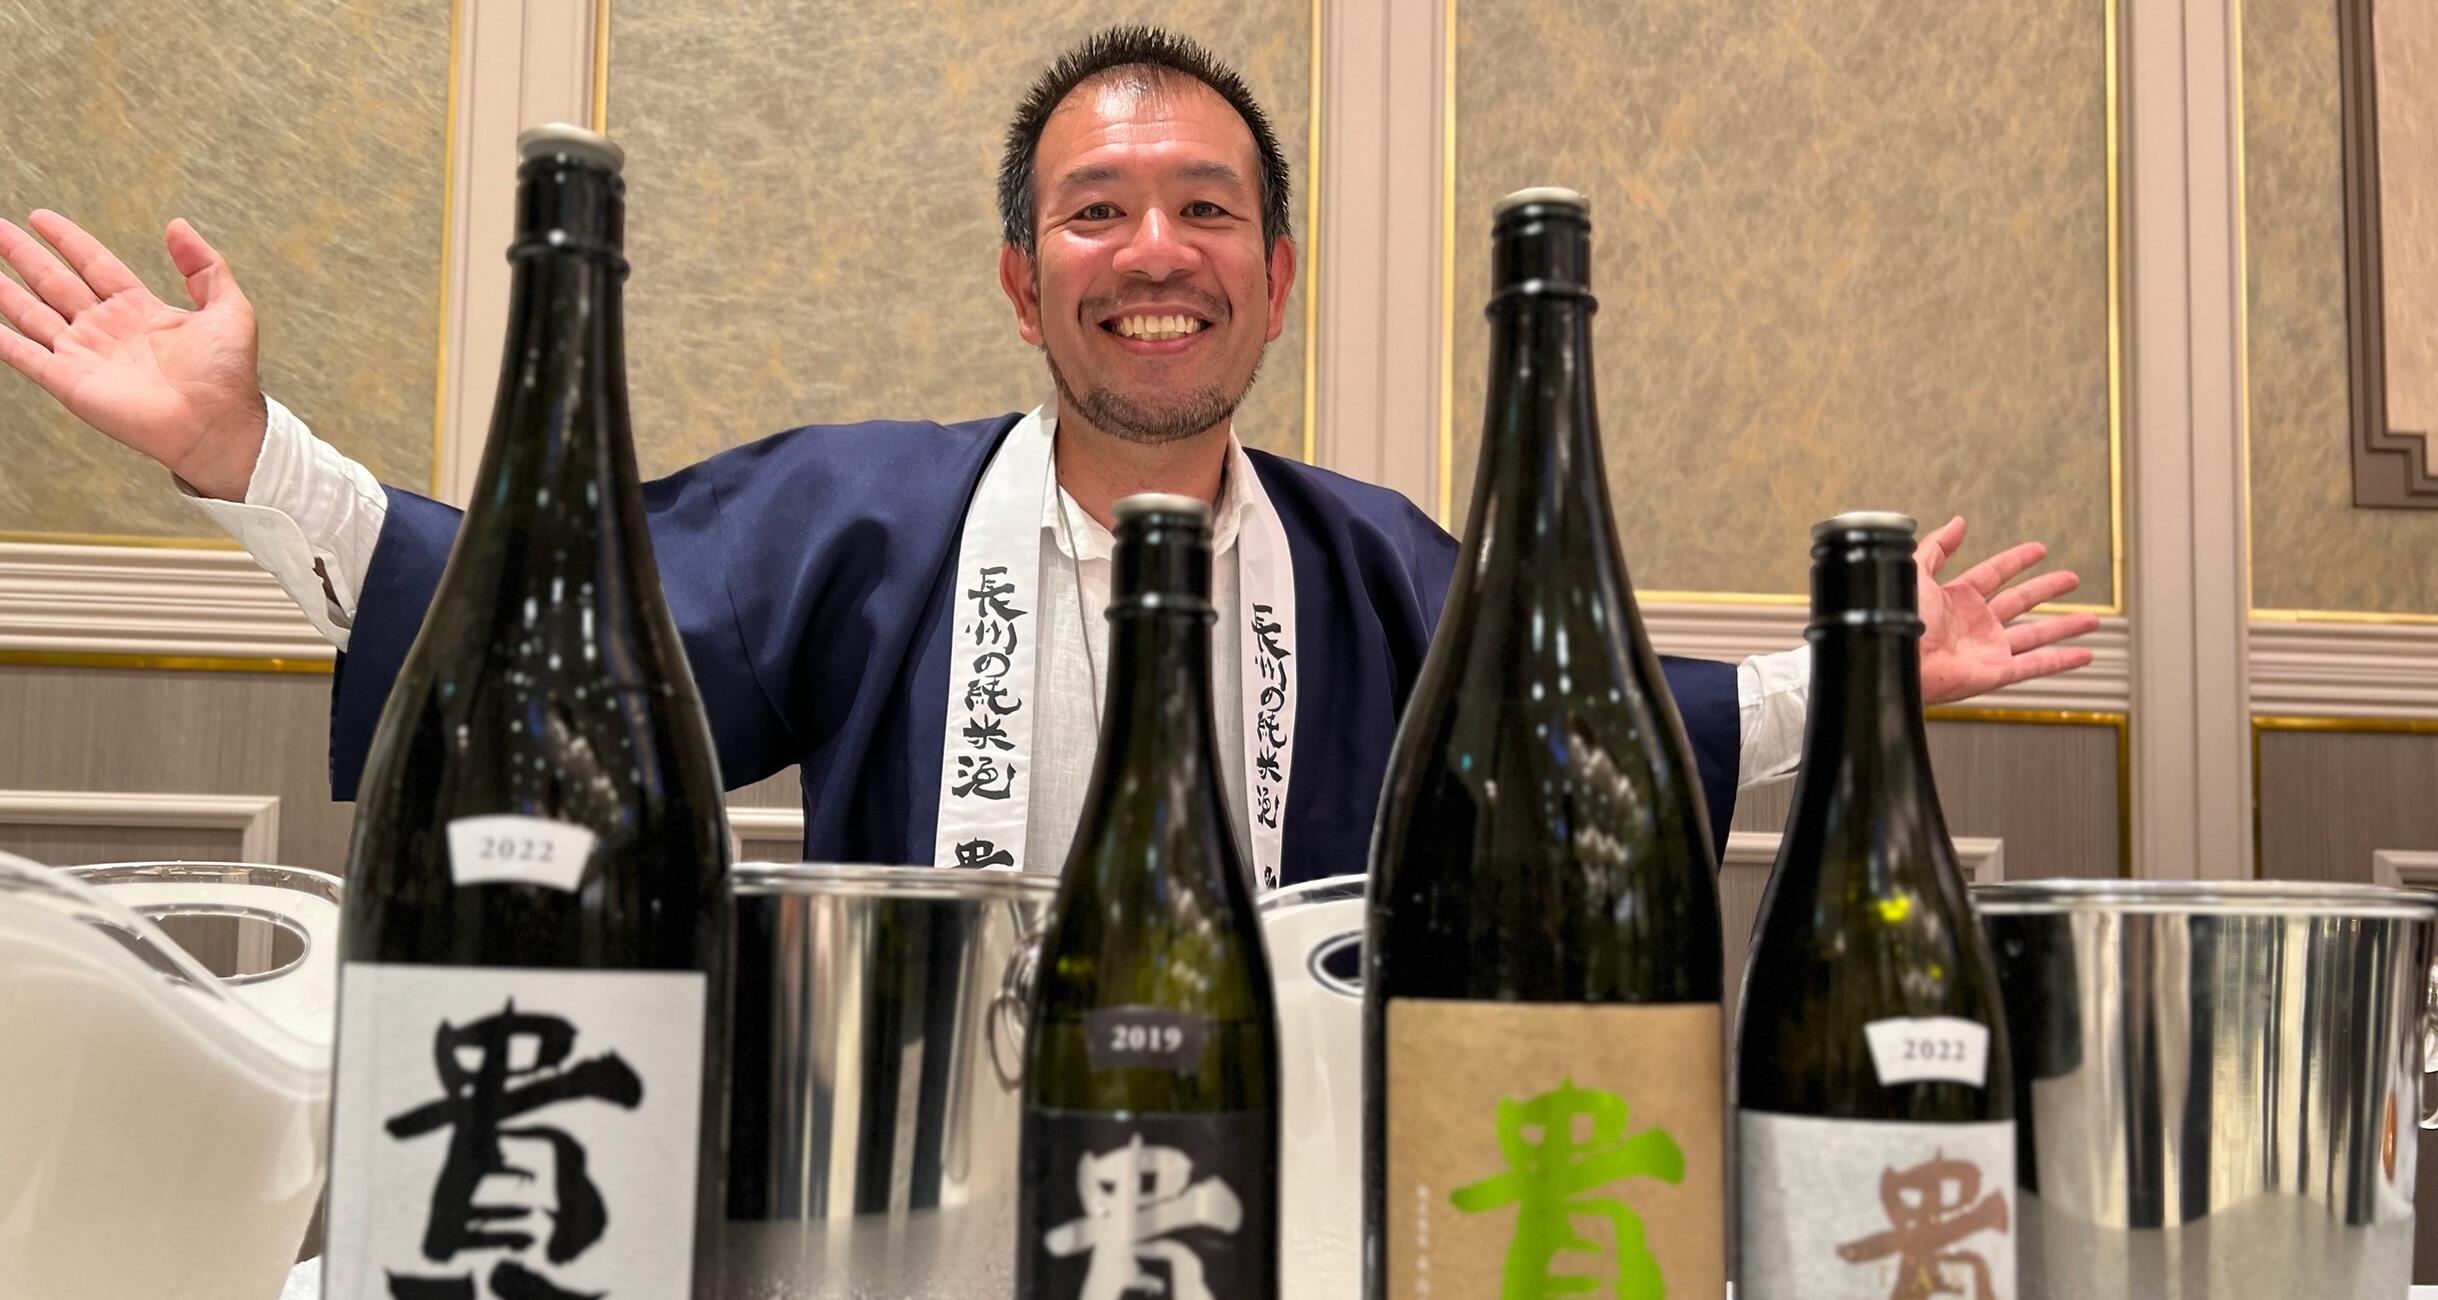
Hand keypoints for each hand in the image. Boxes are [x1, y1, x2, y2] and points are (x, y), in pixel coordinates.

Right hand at [0, 210, 266, 499]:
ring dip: (5, 289)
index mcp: (139, 309)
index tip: (39, 217)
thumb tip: (177, 225)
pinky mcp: (68, 381)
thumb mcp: (228, 309)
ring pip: (32, 312)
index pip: (94, 264)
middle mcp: (106, 329)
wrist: (215, 425)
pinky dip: (1, 337)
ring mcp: (84, 354)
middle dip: (24, 254)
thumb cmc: (226, 374)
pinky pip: (23, 354)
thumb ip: (205, 266)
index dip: (68, 240)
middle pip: (55, 282)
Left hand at [1914, 515, 2099, 706]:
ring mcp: (1987, 648)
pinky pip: (2036, 665)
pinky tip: (2083, 654)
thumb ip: (1936, 547)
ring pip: (2036, 634)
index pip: (1993, 574)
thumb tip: (1958, 523)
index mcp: (1954, 599)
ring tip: (2091, 620)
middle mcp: (1974, 624)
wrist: (1893, 658)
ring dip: (2064, 626)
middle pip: (2020, 601)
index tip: (2038, 550)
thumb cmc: (1895, 620)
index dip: (2016, 561)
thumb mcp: (1914, 572)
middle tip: (2071, 578)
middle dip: (2047, 589)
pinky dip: (2062, 660)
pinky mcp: (1996, 671)